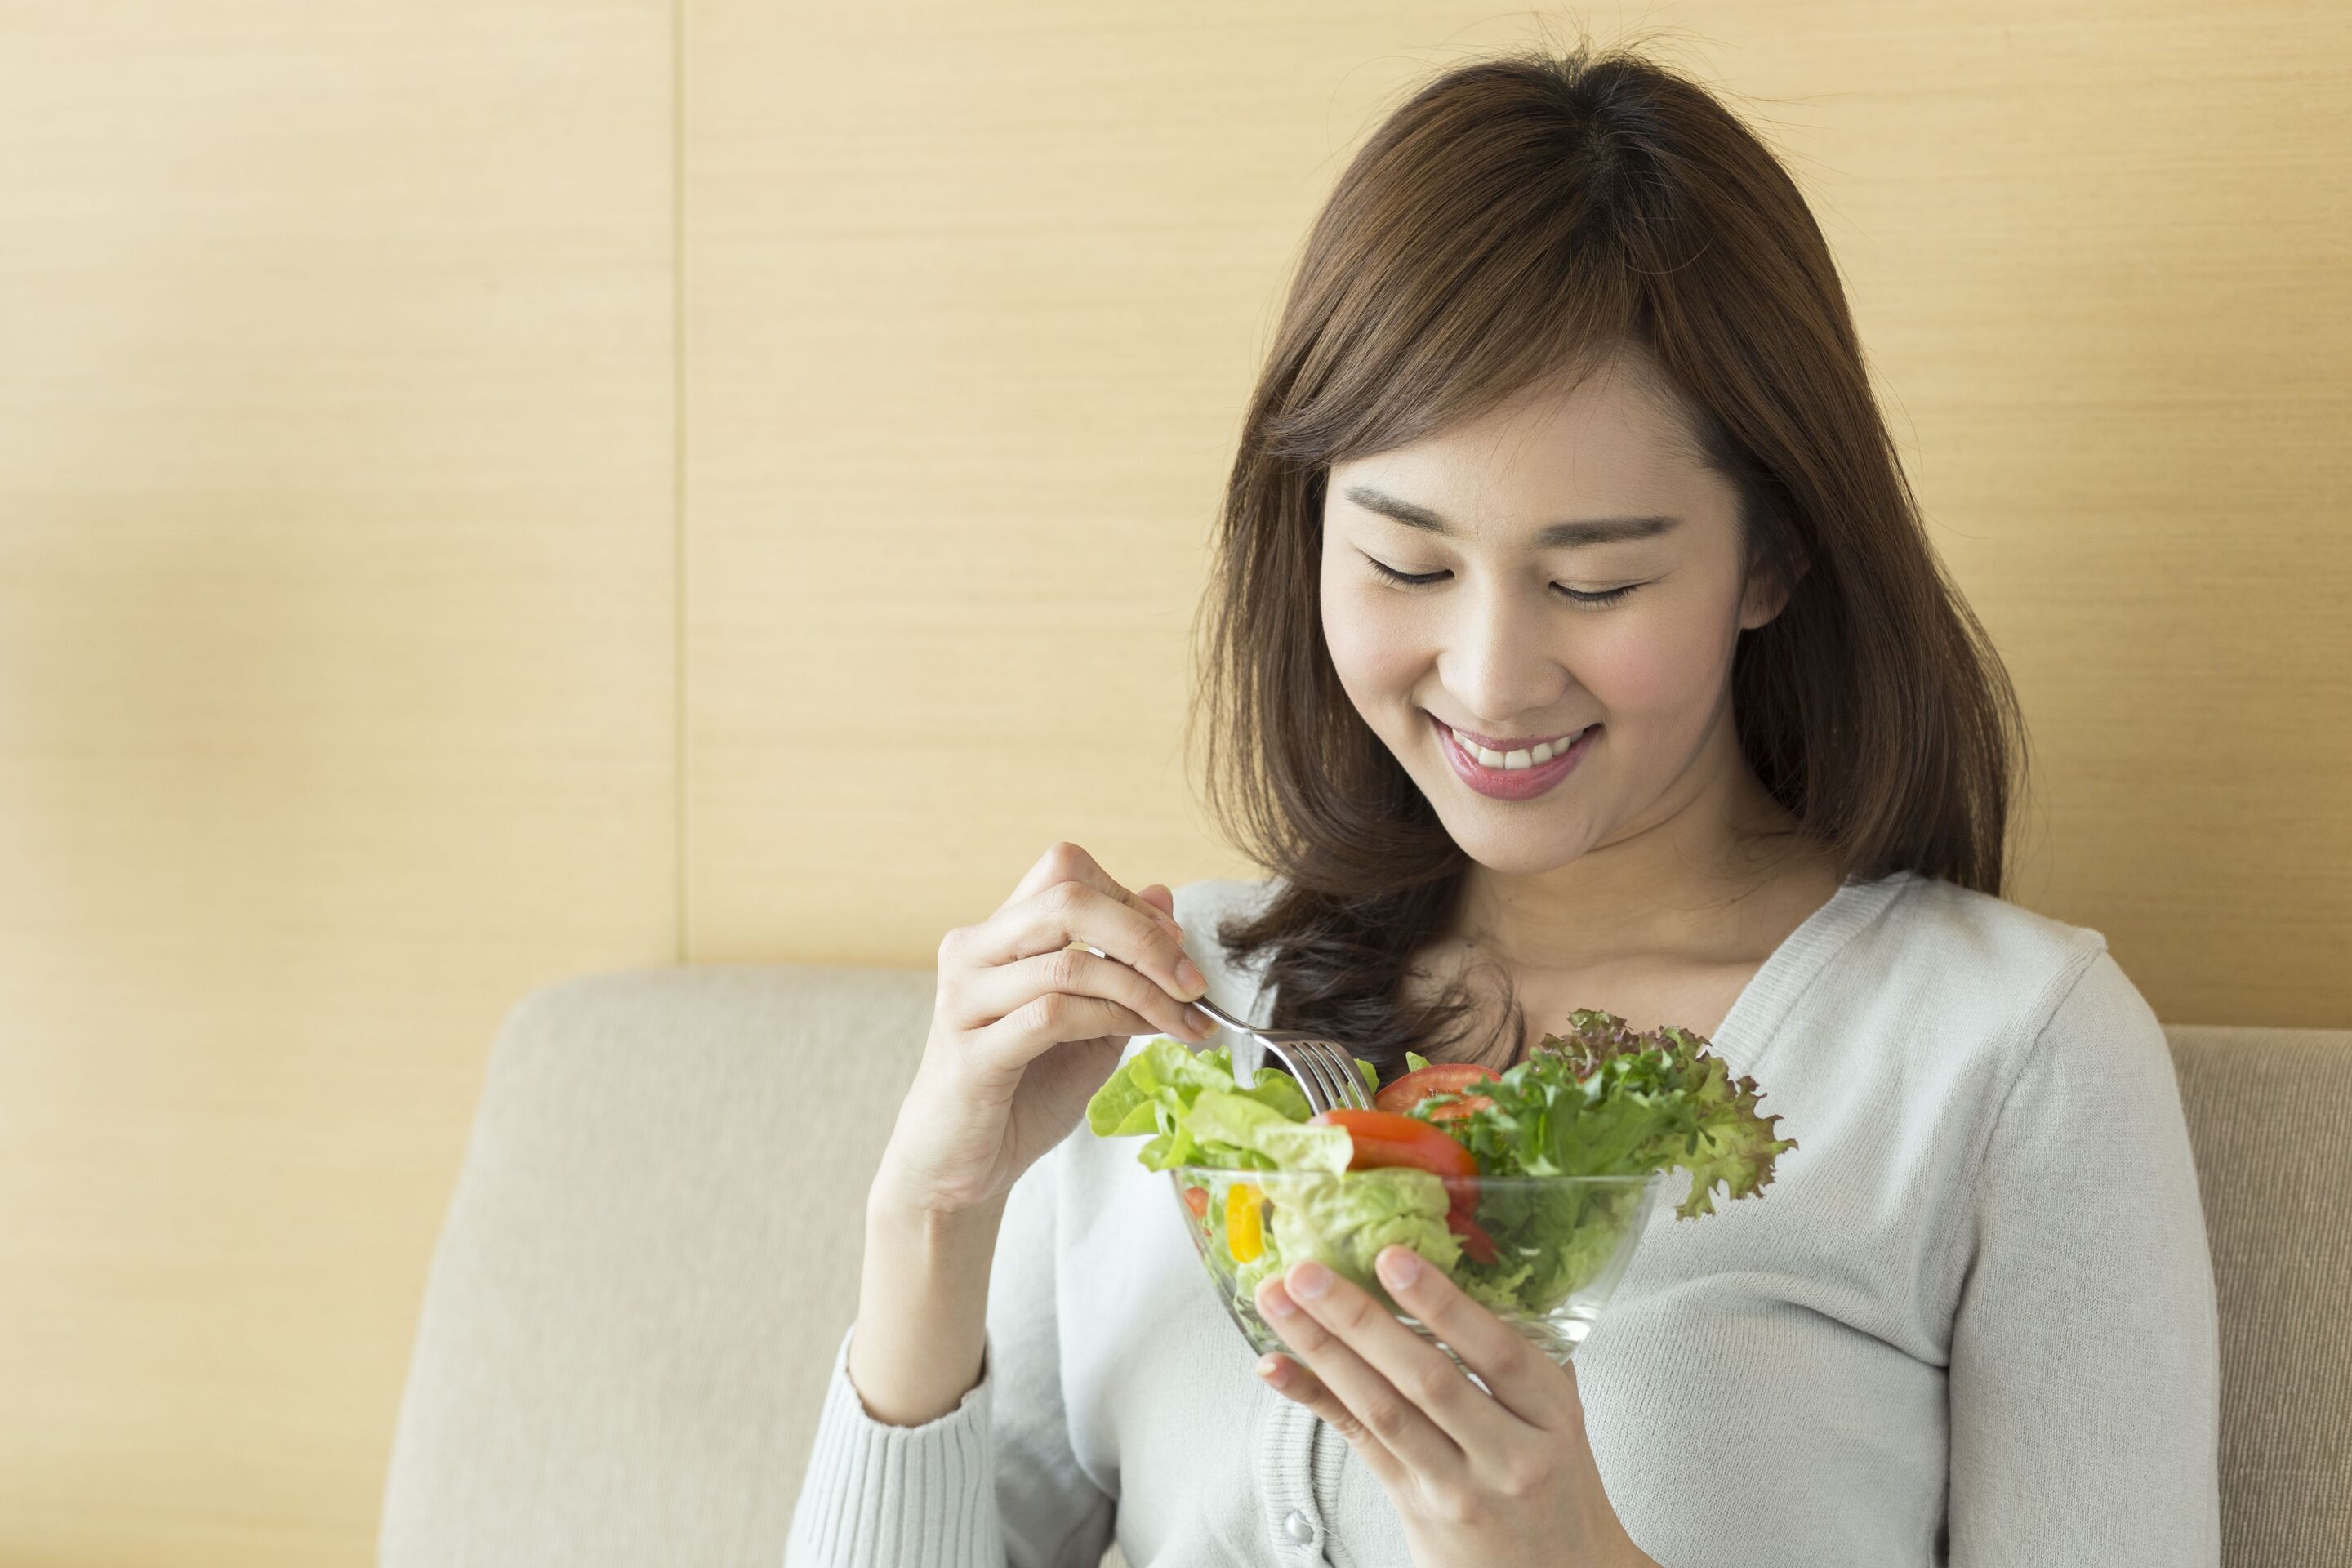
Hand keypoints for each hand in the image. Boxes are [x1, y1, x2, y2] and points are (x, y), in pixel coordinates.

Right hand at [870, 841, 1213, 1221]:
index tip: (1177, 945)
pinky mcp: (969, 1052)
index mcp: (998, 934)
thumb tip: (1165, 895)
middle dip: (1145, 936)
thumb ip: (1121, 964)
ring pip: (1068, 962)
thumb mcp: (1090, 1021)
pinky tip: (1143, 1036)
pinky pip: (1052, 1015)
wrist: (960, 1168)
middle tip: (1192, 982)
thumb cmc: (1024, 1092)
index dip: (1130, 898)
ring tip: (1182, 1022)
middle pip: (1067, 899)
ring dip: (1142, 990)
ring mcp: (965, 999)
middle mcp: (972, 952)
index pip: (1065, 870)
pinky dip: (1111, 1019)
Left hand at [1252, 1246, 1660, 1567]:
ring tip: (1278, 1303)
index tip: (1393, 1258)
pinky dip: (1314, 1399)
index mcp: (1551, 1416)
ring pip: (1381, 1411)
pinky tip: (1276, 1367)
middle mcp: (1506, 1455)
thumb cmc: (1557, 1482)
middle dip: (1359, 1319)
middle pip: (1425, 1380)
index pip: (1497, 1354)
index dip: (1443, 1304)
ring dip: (1321, 1350)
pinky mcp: (1415, 1506)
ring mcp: (1456, 1487)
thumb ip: (1520, 1352)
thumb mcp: (1559, 1415)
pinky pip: (1358, 1443)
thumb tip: (1465, 1264)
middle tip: (1308, 1272)